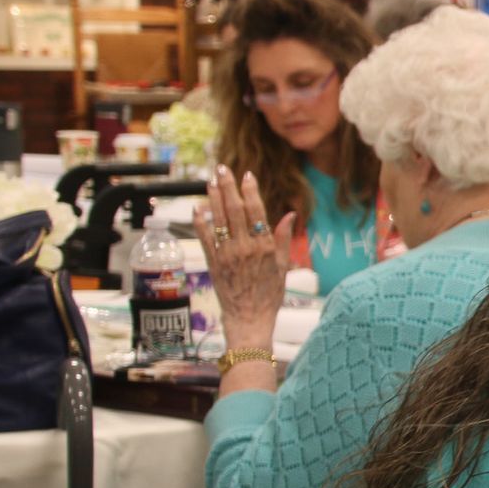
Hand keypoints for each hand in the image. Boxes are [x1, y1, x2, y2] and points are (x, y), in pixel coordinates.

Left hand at [197, 165, 294, 349]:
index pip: (256, 212)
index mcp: (265, 247)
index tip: (247, 175)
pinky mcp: (213, 263)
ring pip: (218, 220)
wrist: (249, 318)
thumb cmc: (269, 295)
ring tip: (210, 181)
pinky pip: (204, 237)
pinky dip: (200, 221)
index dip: (250, 191)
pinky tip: (198, 207)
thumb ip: (283, 238)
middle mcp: (245, 248)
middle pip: (234, 210)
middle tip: (222, 169)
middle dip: (228, 187)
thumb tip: (289, 214)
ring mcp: (227, 254)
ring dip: (213, 198)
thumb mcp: (283, 266)